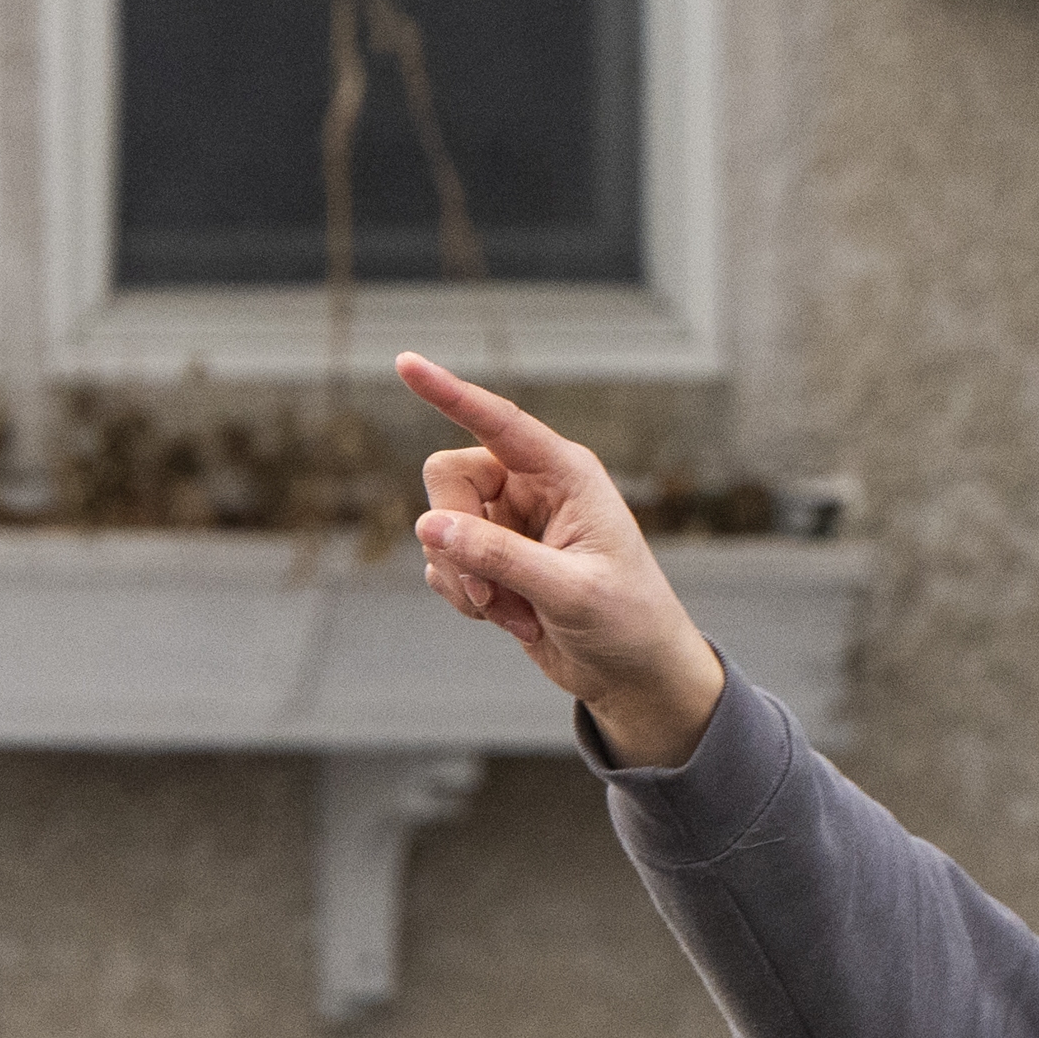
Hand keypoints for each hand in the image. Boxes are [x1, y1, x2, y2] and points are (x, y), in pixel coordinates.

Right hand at [397, 352, 729, 771]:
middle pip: (447, 477)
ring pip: (437, 525)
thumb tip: (430, 524)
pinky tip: (513, 621)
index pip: (498, 422)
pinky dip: (465, 598)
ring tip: (517, 615)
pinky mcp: (491, 559)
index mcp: (566, 474)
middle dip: (453, 536)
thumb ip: (501, 557)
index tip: (405, 363)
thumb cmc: (626, 622)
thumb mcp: (571, 591)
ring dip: (465, 580)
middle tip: (488, 594)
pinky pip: (441, 562)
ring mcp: (508, 523)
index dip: (449, 392)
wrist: (634, 675)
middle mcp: (531, 487)